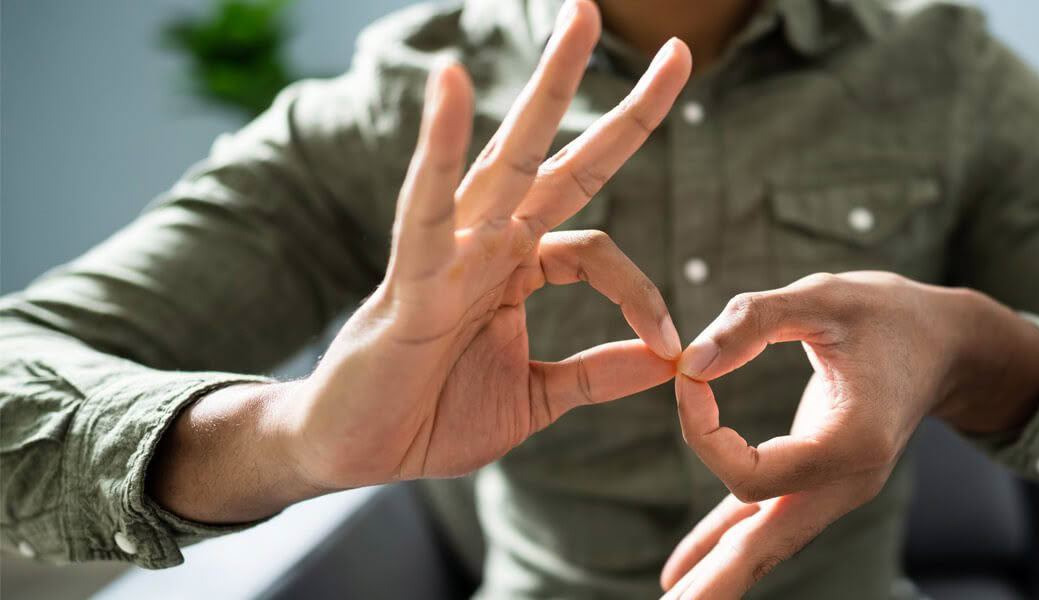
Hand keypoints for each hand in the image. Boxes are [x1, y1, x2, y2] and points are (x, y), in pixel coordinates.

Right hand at [152, 0, 692, 520]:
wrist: (351, 454)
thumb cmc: (429, 417)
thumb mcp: (537, 398)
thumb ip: (599, 375)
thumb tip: (669, 362)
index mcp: (515, 266)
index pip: (598, 248)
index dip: (644, 294)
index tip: (671, 344)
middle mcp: (486, 243)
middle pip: (559, 156)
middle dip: (613, 101)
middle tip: (679, 49)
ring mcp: (447, 253)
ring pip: (505, 155)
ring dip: (547, 87)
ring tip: (584, 18)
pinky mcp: (409, 281)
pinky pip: (425, 206)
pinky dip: (437, 146)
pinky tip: (450, 83)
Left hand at [658, 272, 1038, 597]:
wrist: (946, 345)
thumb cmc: (889, 314)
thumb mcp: (825, 298)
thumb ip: (755, 320)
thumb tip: (690, 363)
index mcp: (853, 442)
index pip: (753, 472)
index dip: (704, 433)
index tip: (688, 375)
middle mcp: (847, 481)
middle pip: (766, 545)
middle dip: (717, 583)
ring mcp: (835, 489)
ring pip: (765, 544)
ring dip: (718, 577)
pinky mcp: (820, 482)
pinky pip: (765, 522)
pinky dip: (726, 546)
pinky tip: (687, 572)